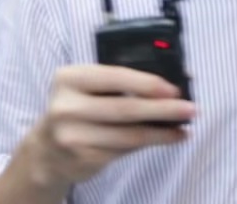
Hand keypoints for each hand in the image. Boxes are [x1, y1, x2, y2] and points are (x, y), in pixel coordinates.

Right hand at [28, 64, 195, 187]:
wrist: (46, 151)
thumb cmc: (77, 110)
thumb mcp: (87, 88)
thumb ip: (119, 84)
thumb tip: (169, 88)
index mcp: (69, 78)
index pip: (115, 77)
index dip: (147, 83)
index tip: (174, 89)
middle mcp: (66, 107)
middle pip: (125, 108)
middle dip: (163, 110)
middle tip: (190, 109)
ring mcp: (72, 136)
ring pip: (128, 134)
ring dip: (162, 132)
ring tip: (184, 128)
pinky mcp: (83, 159)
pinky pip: (124, 150)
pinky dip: (149, 144)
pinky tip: (166, 139)